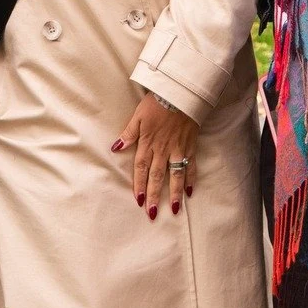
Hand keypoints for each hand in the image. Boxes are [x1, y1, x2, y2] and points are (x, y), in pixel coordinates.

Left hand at [112, 95, 199, 218]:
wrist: (180, 93)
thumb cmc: (157, 103)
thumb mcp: (137, 116)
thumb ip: (128, 134)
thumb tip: (116, 148)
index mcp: (148, 143)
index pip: (141, 168)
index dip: (139, 185)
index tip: (138, 201)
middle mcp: (162, 149)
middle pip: (157, 176)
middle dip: (154, 195)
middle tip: (152, 214)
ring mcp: (178, 149)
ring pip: (175, 175)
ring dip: (173, 193)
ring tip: (174, 209)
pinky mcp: (190, 146)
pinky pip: (191, 165)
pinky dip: (191, 178)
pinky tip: (190, 192)